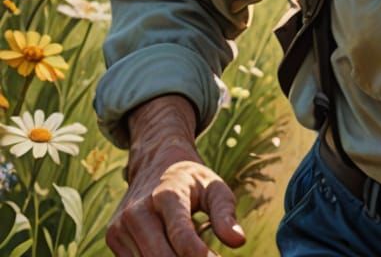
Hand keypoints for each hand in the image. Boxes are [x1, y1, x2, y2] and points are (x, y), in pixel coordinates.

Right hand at [106, 95, 245, 256]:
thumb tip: (238, 241)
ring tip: (197, 254)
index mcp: (167, 194)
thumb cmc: (191, 180)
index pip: (181, 234)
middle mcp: (138, 210)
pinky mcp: (112, 238)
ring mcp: (120, 226)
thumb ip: (225, 213)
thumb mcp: (213, 187)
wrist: (154, 163)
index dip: (199, 255)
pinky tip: (173, 253)